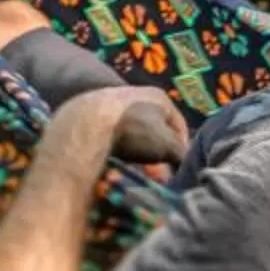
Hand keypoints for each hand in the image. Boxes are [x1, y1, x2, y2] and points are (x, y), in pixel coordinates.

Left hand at [58, 85, 189, 170]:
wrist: (87, 124)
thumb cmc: (134, 131)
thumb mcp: (168, 145)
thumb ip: (181, 156)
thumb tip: (182, 167)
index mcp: (158, 96)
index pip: (179, 126)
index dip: (181, 150)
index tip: (177, 170)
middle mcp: (136, 94)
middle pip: (154, 131)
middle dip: (157, 156)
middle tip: (155, 175)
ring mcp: (112, 103)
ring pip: (133, 134)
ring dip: (137, 155)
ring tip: (135, 173)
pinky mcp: (92, 114)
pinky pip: (112, 135)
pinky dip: (117, 150)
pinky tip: (114, 164)